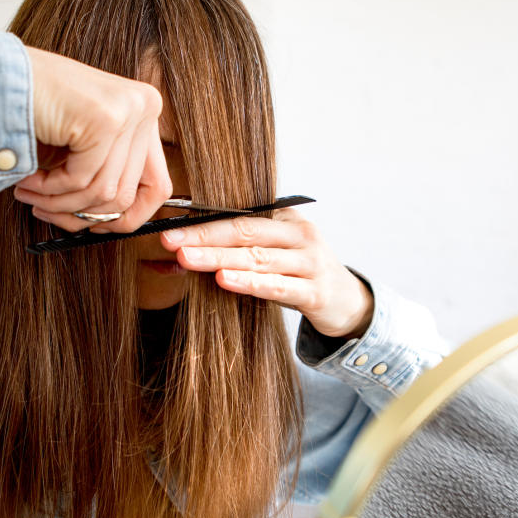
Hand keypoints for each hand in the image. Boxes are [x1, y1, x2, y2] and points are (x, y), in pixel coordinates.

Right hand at [12, 47, 172, 231]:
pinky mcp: (105, 118)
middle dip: (81, 216)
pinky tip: (28, 179)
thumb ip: (108, 177)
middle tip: (46, 212)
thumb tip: (119, 223)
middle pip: (128, 196)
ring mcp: (129, 110)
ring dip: (59, 203)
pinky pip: (82, 180)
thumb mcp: (84, 148)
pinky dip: (49, 189)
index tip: (92, 226)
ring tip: (30, 195)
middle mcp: (146, 107)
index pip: (158, 187)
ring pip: (103, 194)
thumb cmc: (34, 111)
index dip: (126, 218)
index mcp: (146, 112)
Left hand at [160, 209, 373, 337]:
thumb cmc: (298, 275)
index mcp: (286, 218)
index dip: (203, 221)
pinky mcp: (315, 291)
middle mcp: (300, 234)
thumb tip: (174, 259)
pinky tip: (224, 280)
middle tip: (170, 240)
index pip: (239, 215)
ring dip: (219, 257)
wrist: (347, 301)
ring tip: (188, 258)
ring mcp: (310, 262)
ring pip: (258, 257)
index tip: (170, 228)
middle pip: (246, 231)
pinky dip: (249, 282)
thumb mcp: (271, 256)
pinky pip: (278, 286)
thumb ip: (233, 252)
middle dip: (204, 236)